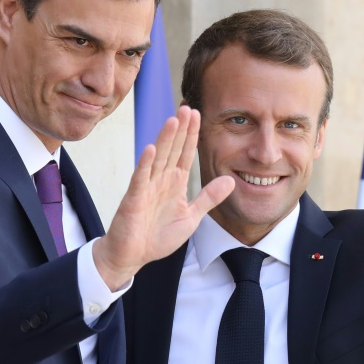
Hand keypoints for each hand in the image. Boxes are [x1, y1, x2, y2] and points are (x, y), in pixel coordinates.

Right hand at [93, 105, 233, 289]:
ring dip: (165, 139)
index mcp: (175, 183)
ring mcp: (147, 187)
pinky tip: (151, 148)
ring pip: (158, 158)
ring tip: (173, 120)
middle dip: (181, 129)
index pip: (186, 154)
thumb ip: (209, 198)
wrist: (132, 255)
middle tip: (188, 107)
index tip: (198, 114)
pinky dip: (145, 164)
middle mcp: (161, 180)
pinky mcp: (134, 198)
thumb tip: (230, 181)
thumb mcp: (192, 217)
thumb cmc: (158, 236)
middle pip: (173, 149)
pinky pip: (140, 179)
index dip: (192, 135)